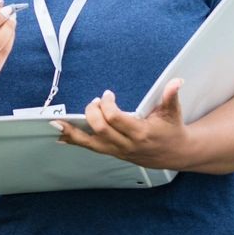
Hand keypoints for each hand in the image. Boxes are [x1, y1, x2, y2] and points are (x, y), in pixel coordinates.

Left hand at [56, 80, 188, 169]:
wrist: (175, 153)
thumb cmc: (172, 130)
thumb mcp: (173, 112)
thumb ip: (171, 96)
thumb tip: (176, 81)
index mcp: (140, 132)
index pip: (116, 119)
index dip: (107, 105)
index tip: (108, 95)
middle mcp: (127, 144)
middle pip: (100, 130)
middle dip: (92, 113)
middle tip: (95, 102)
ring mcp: (118, 151)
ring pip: (91, 144)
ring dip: (72, 133)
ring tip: (57, 123)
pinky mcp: (113, 153)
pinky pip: (91, 148)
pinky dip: (75, 142)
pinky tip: (62, 137)